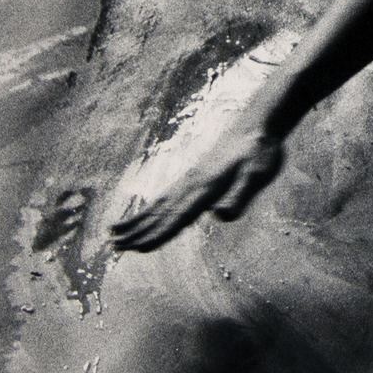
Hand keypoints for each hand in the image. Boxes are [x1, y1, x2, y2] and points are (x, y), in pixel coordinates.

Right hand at [110, 131, 283, 252]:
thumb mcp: (257, 174)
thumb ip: (239, 196)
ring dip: (137, 220)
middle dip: (138, 231)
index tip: (138, 249)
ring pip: (158, 203)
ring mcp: (190, 178)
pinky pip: (166, 195)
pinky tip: (144, 213)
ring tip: (113, 232)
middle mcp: (192, 183)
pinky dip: (150, 207)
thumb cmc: (260, 152)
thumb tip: (218, 215)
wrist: (257, 124)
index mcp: (206, 187)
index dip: (159, 234)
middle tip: (113, 246)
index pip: (178, 217)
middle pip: (161, 212)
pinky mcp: (193, 175)